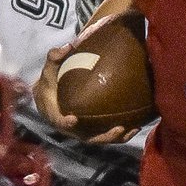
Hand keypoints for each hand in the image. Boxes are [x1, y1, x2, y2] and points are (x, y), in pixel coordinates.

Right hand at [40, 19, 132, 143]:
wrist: (49, 97)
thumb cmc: (50, 82)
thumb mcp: (49, 69)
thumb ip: (55, 57)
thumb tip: (68, 45)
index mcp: (56, 116)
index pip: (60, 122)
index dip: (65, 123)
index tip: (73, 119)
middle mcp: (71, 128)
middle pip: (87, 138)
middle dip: (104, 136)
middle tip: (119, 128)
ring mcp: (83, 131)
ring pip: (100, 139)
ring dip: (118, 137)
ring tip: (134, 128)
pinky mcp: (92, 130)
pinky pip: (106, 134)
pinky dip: (121, 134)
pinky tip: (136, 125)